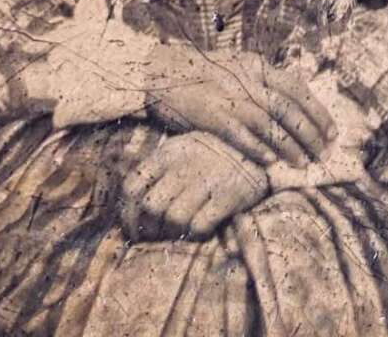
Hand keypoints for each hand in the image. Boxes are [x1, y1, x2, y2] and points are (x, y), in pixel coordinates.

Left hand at [120, 132, 267, 242]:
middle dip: (150, 227)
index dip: (127, 213)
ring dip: (174, 232)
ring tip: (182, 231)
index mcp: (170, 152)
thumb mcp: (182, 153)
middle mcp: (187, 163)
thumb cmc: (211, 158)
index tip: (133, 228)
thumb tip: (129, 211)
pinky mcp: (229, 194)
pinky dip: (197, 233)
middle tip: (159, 234)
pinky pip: (200, 225)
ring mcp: (210, 178)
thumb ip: (157, 174)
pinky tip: (204, 226)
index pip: (132, 185)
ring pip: (174, 218)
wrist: (259, 153)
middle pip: (151, 205)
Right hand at [145, 47, 335, 168]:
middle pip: (288, 106)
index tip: (331, 130)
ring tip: (303, 163)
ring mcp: (230, 96)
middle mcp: (248, 79)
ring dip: (289, 145)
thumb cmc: (199, 73)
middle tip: (324, 152)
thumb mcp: (235, 67)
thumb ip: (259, 81)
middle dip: (310, 131)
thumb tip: (286, 100)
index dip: (317, 110)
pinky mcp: (211, 113)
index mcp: (256, 66)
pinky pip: (239, 133)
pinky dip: (257, 147)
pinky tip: (271, 162)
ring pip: (269, 122)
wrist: (160, 71)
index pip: (296, 88)